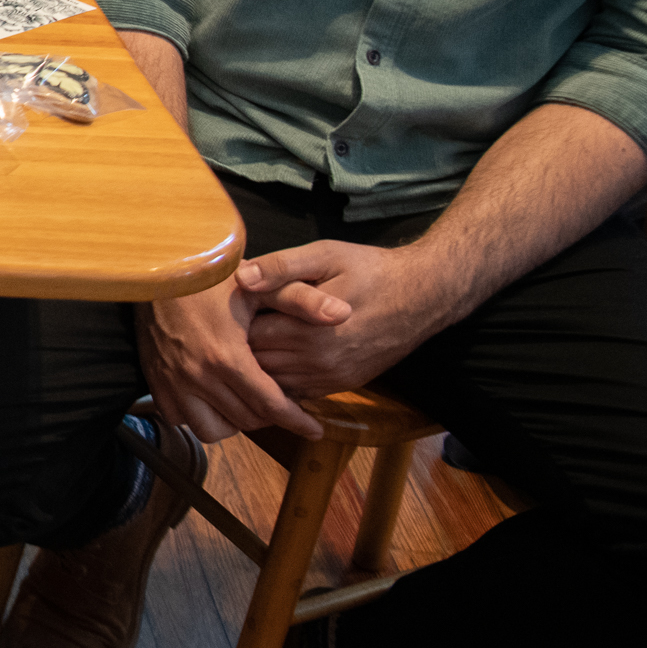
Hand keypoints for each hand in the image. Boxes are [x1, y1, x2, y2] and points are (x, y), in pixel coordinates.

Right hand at [137, 265, 342, 442]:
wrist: (157, 268)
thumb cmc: (209, 276)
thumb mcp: (259, 285)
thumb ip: (302, 300)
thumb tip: (343, 313)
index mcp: (227, 356)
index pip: (271, 406)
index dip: (297, 421)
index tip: (314, 429)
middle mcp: (198, 376)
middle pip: (246, 420)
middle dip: (270, 417)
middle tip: (281, 404)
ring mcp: (173, 381)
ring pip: (211, 429)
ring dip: (233, 422)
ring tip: (246, 403)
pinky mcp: (155, 382)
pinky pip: (181, 419)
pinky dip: (200, 416)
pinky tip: (212, 398)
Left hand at [238, 239, 454, 397]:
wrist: (424, 296)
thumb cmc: (372, 270)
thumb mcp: (325, 255)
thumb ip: (282, 267)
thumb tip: (241, 278)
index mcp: (308, 330)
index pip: (248, 336)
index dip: (231, 322)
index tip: (222, 308)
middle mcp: (318, 361)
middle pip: (256, 363)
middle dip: (239, 347)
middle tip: (226, 327)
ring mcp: (331, 377)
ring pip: (274, 382)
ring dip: (257, 367)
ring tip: (245, 342)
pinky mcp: (342, 384)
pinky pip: (297, 391)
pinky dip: (280, 380)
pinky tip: (273, 359)